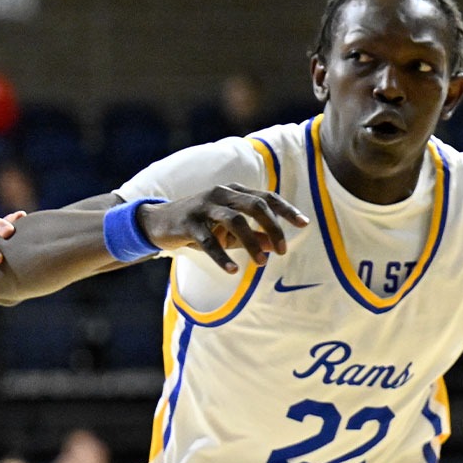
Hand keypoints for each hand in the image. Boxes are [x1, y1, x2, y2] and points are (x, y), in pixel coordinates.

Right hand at [140, 185, 308, 273]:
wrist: (158, 223)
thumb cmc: (199, 226)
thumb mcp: (228, 232)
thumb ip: (252, 236)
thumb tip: (275, 246)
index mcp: (233, 192)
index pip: (266, 197)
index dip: (286, 210)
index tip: (304, 224)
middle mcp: (220, 193)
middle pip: (254, 205)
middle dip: (272, 228)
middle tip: (282, 250)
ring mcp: (203, 206)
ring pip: (234, 220)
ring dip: (251, 242)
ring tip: (261, 262)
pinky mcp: (188, 222)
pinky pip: (208, 240)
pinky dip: (222, 256)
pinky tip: (232, 270)